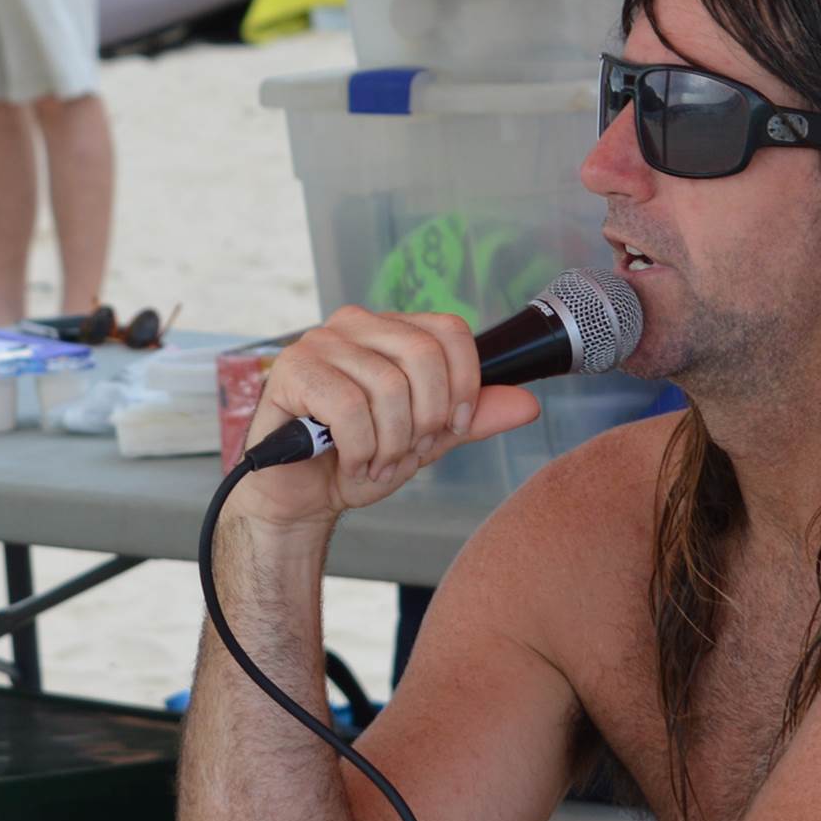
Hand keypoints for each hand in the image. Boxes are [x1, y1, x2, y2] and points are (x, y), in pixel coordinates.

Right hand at [232, 307, 540, 531]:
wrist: (302, 496)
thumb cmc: (359, 459)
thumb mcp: (427, 440)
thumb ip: (471, 419)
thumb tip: (528, 403)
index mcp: (390, 330)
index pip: (450, 331)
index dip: (464, 384)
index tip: (451, 427)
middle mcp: (355, 324)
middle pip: (424, 355)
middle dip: (427, 418)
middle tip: (410, 452)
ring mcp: (320, 342)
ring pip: (387, 387)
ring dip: (391, 443)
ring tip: (377, 463)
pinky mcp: (292, 371)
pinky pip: (347, 407)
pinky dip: (360, 448)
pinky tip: (352, 462)